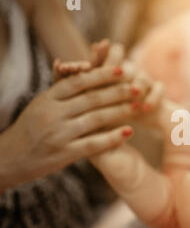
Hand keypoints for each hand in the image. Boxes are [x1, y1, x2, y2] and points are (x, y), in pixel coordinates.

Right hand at [0, 64, 141, 190]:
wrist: (8, 159)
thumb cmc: (30, 129)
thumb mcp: (41, 105)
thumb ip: (62, 91)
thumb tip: (84, 69)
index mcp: (48, 98)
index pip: (78, 82)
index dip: (101, 75)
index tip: (122, 70)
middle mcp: (53, 114)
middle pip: (91, 99)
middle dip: (118, 92)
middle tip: (138, 87)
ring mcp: (59, 134)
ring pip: (96, 119)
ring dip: (120, 111)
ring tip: (139, 106)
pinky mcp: (64, 153)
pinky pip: (94, 144)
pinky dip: (113, 137)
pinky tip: (130, 131)